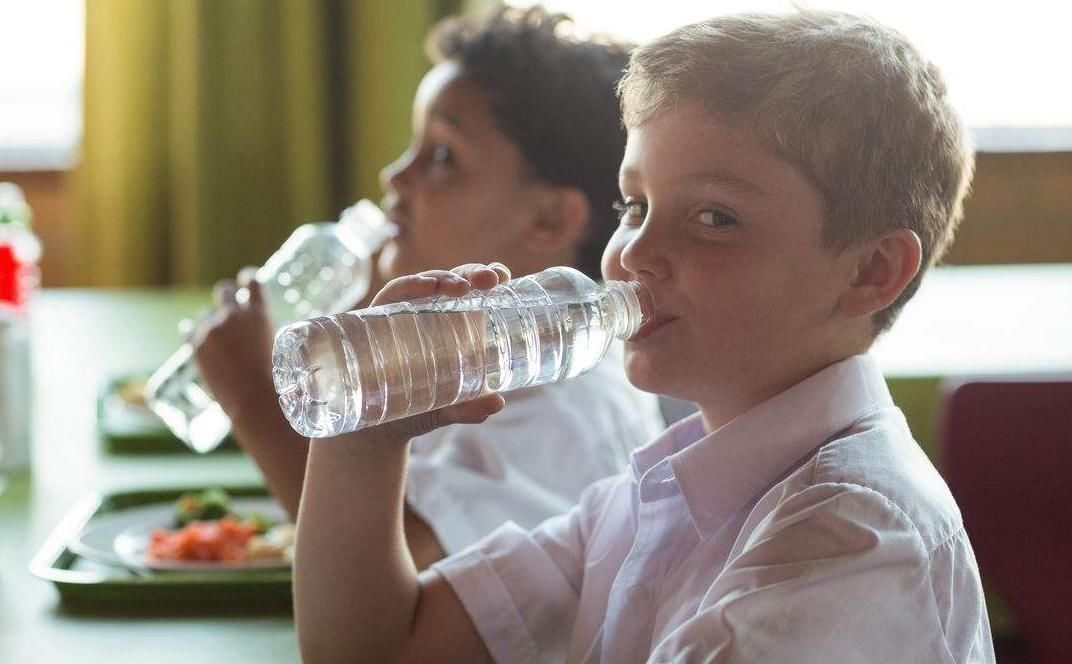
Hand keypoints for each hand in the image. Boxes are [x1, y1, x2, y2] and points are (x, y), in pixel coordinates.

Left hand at [190, 267, 275, 416]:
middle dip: (226, 294)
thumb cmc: (273, 379)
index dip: (249, 278)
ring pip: (205, 314)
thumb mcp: (278, 348)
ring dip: (210, 321)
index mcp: (259, 315)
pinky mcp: (196, 345)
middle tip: (226, 304)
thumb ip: (263, 333)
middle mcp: (234, 316)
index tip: (246, 278)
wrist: (253, 399)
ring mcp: (213, 329)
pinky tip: (192, 333)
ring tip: (214, 336)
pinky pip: (188, 330)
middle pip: (224, 291)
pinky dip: (191, 331)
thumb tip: (256, 333)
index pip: (253, 282)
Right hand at [355, 262, 511, 443]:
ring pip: (425, 283)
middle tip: (490, 280)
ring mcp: (403, 313)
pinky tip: (425, 286)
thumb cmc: (414, 407)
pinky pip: (393, 295)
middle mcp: (429, 313)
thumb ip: (469, 408)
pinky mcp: (377, 319)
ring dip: (444, 278)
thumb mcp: (445, 409)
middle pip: (452, 282)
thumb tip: (497, 402)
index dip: (487, 275)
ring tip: (461, 287)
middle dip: (471, 274)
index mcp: (453, 325)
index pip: (472, 290)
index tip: (502, 276)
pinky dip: (409, 286)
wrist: (370, 425)